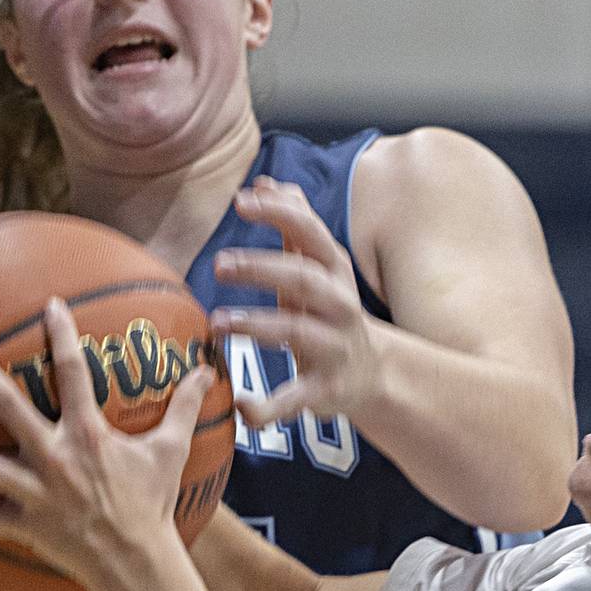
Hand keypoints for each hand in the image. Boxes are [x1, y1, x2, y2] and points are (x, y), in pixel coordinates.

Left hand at [0, 298, 214, 590]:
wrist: (137, 561)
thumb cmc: (153, 504)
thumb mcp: (171, 451)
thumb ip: (185, 407)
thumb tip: (208, 370)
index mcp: (88, 434)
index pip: (73, 373)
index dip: (62, 336)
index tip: (48, 305)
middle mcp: (54, 456)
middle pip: (9, 407)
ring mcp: (34, 490)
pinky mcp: (25, 523)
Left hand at [213, 176, 379, 424]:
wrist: (373, 372)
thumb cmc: (330, 311)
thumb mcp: (319, 268)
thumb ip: (294, 226)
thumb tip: (268, 182)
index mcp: (333, 270)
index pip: (309, 233)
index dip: (278, 215)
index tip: (241, 201)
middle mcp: (338, 304)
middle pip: (302, 279)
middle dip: (261, 269)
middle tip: (218, 264)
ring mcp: (334, 346)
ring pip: (297, 332)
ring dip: (256, 326)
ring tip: (217, 322)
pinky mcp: (325, 389)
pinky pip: (294, 398)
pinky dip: (268, 408)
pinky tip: (242, 407)